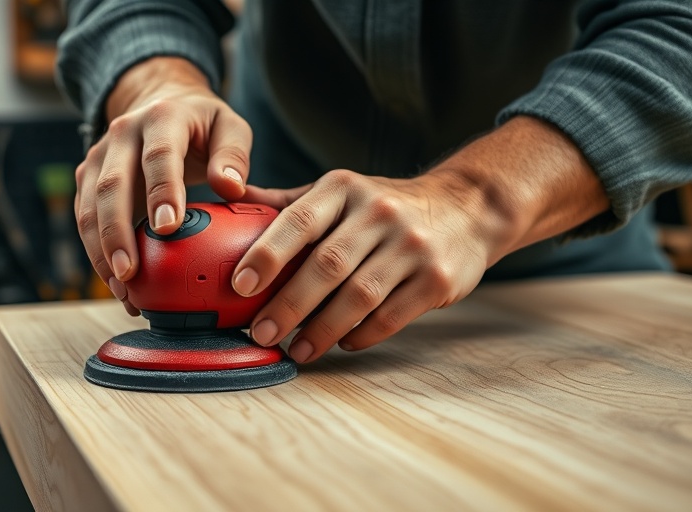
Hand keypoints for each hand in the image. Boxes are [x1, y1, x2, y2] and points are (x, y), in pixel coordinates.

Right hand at [74, 57, 252, 313]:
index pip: (159, 155)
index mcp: (163, 117)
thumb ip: (234, 155)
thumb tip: (232, 188)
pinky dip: (96, 253)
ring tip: (121, 288)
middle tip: (130, 272)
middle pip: (112, 186)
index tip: (168, 227)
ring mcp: (99, 156)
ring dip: (100, 250)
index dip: (162, 191)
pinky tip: (115, 283)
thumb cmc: (202, 124)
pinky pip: (84, 218)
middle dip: (117, 232)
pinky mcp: (88, 178)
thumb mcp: (229, 126)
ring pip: (89, 206)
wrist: (160, 102)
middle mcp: (123, 134)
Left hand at [233, 116, 609, 362]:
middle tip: (260, 332)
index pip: (300, 220)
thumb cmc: (384, 206)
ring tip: (297, 350)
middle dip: (288, 304)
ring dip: (322, 330)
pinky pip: (391, 316)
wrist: (466, 209)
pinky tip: (341, 344)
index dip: (268, 253)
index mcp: (344, 188)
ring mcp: (411, 245)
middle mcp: (378, 212)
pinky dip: (362, 335)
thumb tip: (226, 201)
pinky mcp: (437, 278)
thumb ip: (287, 203)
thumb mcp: (339, 191)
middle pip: (327, 265)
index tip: (240, 285)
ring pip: (359, 296)